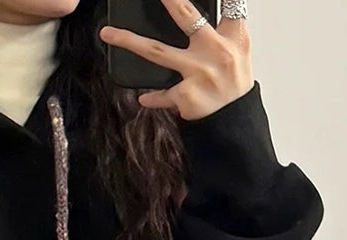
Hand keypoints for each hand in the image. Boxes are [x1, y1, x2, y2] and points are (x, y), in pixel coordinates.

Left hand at [99, 0, 253, 120]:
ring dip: (129, 41)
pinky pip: (161, 93)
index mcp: (233, 36)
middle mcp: (215, 51)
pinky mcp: (185, 95)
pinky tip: (143, 98)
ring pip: (156, 51)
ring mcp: (198, 73)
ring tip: (108, 33)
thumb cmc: (233, 83)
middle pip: (186, 17)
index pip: (228, 4)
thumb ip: (222, 27)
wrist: (234, 120)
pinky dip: (151, 97)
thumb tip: (192, 12)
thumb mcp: (238, 50)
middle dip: (169, 0)